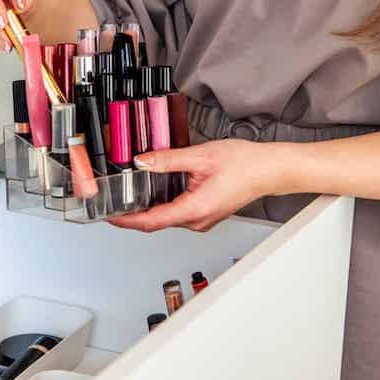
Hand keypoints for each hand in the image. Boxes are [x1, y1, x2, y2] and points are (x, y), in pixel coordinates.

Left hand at [109, 139, 276, 232]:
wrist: (269, 169)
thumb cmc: (245, 164)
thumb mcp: (200, 156)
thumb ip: (167, 159)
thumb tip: (142, 162)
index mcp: (194, 210)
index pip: (151, 222)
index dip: (126, 221)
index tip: (110, 217)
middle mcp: (198, 221)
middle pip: (156, 222)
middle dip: (133, 213)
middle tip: (115, 200)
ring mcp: (203, 220)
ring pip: (168, 218)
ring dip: (149, 208)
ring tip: (132, 193)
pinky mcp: (207, 214)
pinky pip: (179, 213)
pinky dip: (164, 205)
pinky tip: (158, 191)